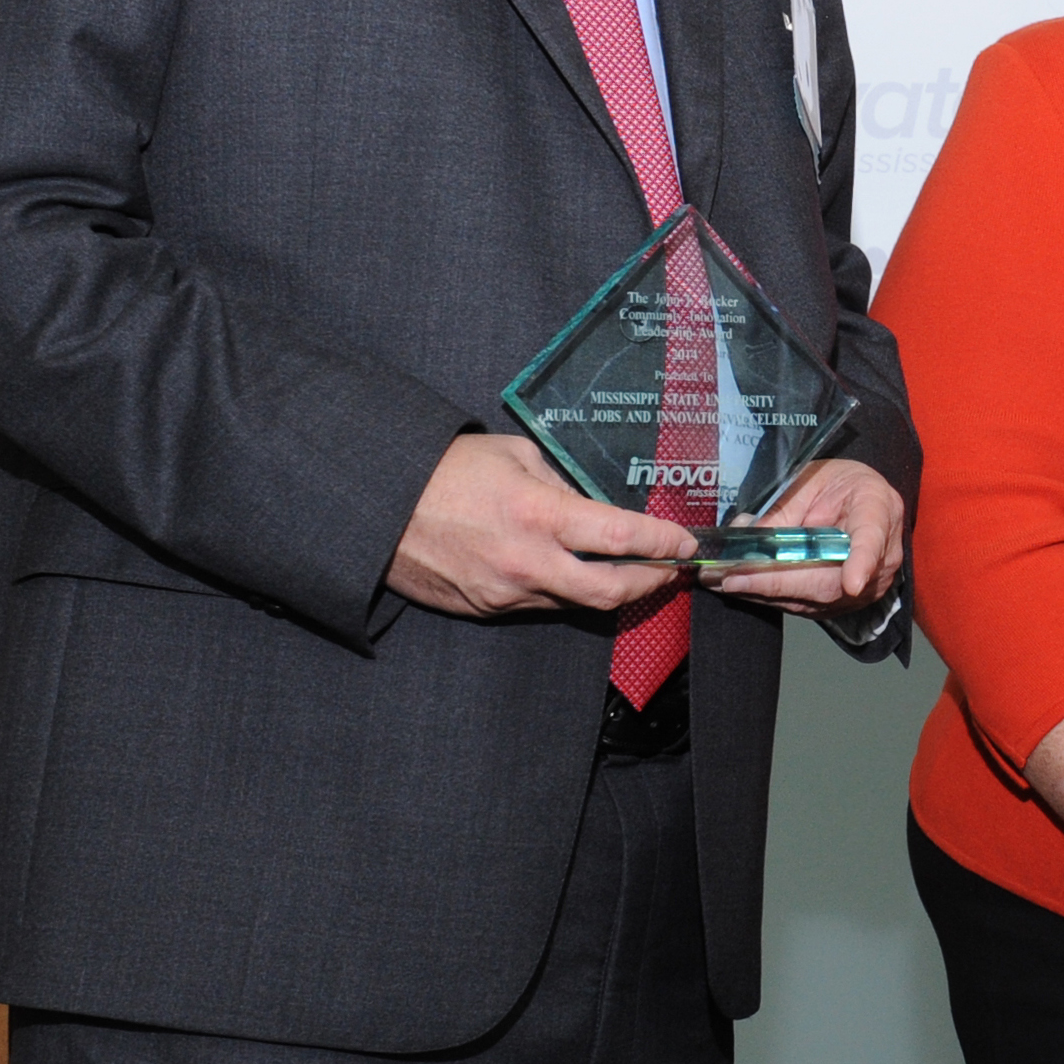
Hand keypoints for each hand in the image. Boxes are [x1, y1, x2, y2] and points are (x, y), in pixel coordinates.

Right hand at [385, 433, 695, 619]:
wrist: (378, 506)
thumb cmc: (443, 471)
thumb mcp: (514, 454)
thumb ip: (560, 482)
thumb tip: (594, 502)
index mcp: (537, 513)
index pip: (620, 536)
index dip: (662, 542)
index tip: (685, 542)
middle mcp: (526, 561)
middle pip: (610, 592)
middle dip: (650, 584)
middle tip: (668, 571)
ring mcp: (504, 592)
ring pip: (574, 603)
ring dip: (605, 590)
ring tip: (627, 571)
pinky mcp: (484, 609)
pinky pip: (537, 606)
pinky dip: (560, 592)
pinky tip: (567, 574)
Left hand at [709, 457, 905, 617]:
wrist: (862, 499)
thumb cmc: (841, 484)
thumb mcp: (812, 480)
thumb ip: (785, 509)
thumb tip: (745, 535)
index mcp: (877, 509)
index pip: (873, 538)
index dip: (863, 562)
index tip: (852, 584)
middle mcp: (882, 555)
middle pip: (832, 581)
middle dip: (778, 583)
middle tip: (734, 579)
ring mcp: (869, 585)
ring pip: (816, 599)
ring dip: (768, 593)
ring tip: (727, 582)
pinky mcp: (848, 601)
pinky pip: (809, 605)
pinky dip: (774, 597)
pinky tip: (745, 587)